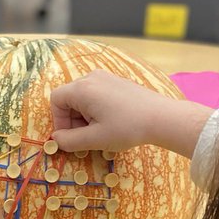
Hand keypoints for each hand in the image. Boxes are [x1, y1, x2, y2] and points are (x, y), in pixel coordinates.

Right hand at [50, 70, 211, 156]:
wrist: (162, 118)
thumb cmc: (127, 128)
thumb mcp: (95, 139)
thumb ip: (69, 141)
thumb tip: (55, 140)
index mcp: (82, 89)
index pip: (56, 100)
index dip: (58, 121)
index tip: (70, 137)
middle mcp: (92, 77)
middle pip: (69, 98)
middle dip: (72, 120)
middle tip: (87, 137)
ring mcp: (106, 77)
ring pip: (83, 97)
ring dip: (85, 116)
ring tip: (101, 131)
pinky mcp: (117, 82)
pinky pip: (97, 95)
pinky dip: (97, 110)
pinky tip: (112, 122)